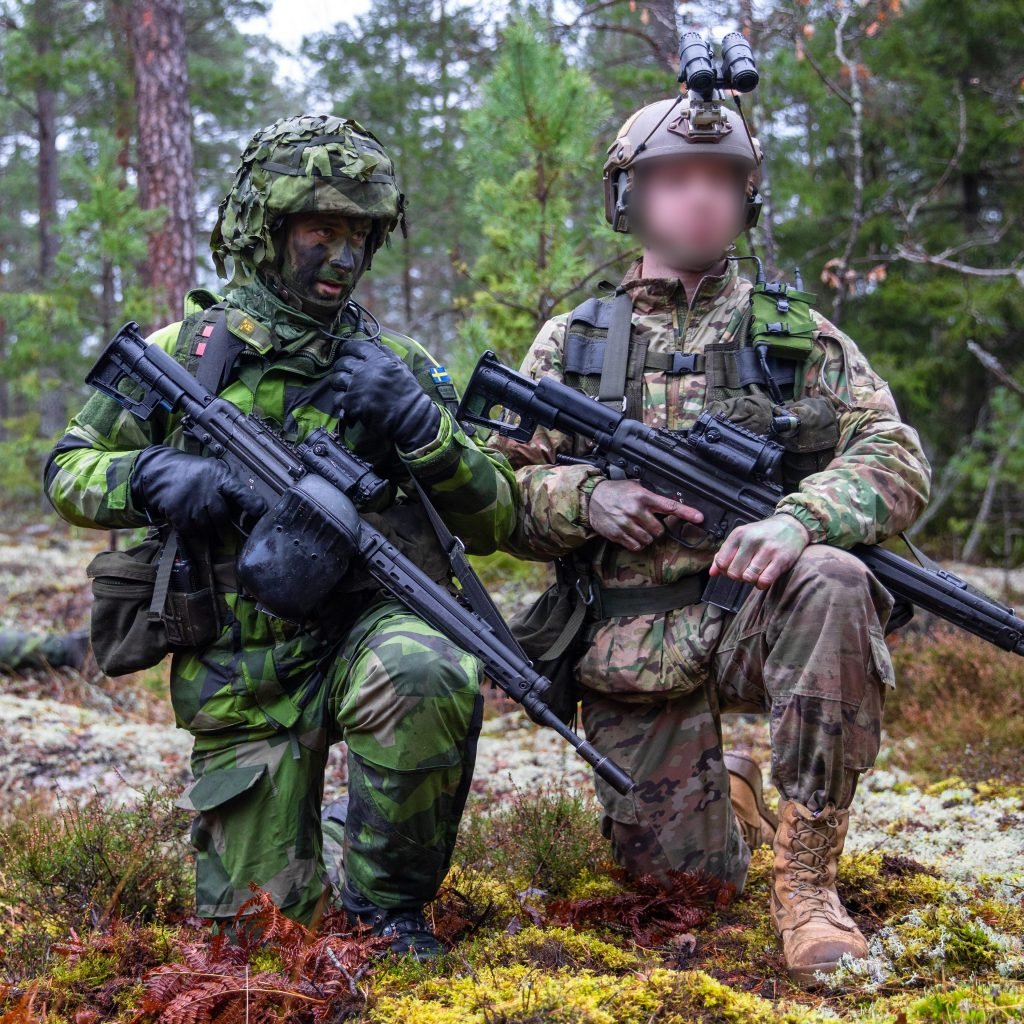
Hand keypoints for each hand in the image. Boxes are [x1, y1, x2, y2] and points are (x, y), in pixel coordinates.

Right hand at [130, 446, 266, 533]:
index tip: (262, 515)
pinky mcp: (179, 516)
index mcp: (222, 479)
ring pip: (208, 528)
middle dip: (223, 522)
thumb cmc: (195, 472)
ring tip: (203, 516)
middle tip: (221, 520)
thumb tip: (249, 507)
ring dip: (209, 528)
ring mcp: (193, 506)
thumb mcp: (215, 471)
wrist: (161, 472)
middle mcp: (209, 493)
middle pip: (223, 518)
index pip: (242, 494)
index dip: (254, 506)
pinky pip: (193, 532)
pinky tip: (192, 520)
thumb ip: (230, 487)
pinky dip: (195, 531)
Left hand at [331, 340, 441, 450]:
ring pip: (337, 379)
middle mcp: (364, 370)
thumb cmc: (409, 393)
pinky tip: (345, 402)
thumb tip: (379, 345)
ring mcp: (356, 386)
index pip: (356, 346)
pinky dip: (339, 399)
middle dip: (341, 365)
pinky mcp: (351, 402)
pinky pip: (337, 397)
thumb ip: (390, 355)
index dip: (347, 347)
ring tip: (341, 386)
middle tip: (343, 370)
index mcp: (378, 360)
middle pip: (343, 362)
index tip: (345, 351)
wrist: (409, 416)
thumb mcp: (402, 369)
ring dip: (337, 382)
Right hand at [588, 480, 703, 551]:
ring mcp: (626, 523)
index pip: (670, 506)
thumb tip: (670, 504)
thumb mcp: (635, 487)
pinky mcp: (617, 534)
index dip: (686, 513)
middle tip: (648, 522)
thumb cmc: (616, 492)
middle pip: (659, 530)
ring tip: (637, 527)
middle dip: (656, 529)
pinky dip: (636, 543)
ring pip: (648, 540)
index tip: (699, 518)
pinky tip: (631, 534)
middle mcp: (636, 510)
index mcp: (643, 496)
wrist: (591, 498)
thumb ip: (651, 496)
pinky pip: (635, 546)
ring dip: (646, 536)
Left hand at [709, 514, 809, 589]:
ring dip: (751, 581)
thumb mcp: (742, 538)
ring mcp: (767, 549)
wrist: (792, 525)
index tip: (734, 568)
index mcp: (738, 534)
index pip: (721, 562)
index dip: (725, 571)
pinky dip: (762, 584)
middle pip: (733, 573)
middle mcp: (751, 540)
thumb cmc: (764, 534)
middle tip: (747, 571)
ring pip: (748, 578)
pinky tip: (765, 578)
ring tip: (757, 574)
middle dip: (739, 577)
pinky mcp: (781, 559)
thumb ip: (725, 554)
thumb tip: (712, 573)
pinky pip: (764, 580)